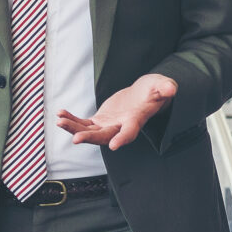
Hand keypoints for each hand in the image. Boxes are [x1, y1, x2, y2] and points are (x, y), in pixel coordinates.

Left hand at [58, 73, 178, 150]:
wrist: (144, 95)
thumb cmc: (155, 91)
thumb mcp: (162, 85)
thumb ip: (165, 88)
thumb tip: (170, 89)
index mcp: (136, 120)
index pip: (130, 132)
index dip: (123, 138)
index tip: (114, 145)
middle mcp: (120, 127)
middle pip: (104, 136)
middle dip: (89, 138)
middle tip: (75, 139)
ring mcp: (109, 125)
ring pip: (89, 131)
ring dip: (74, 128)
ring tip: (60, 121)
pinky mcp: (100, 120)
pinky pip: (83, 123)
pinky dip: (72, 120)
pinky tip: (60, 114)